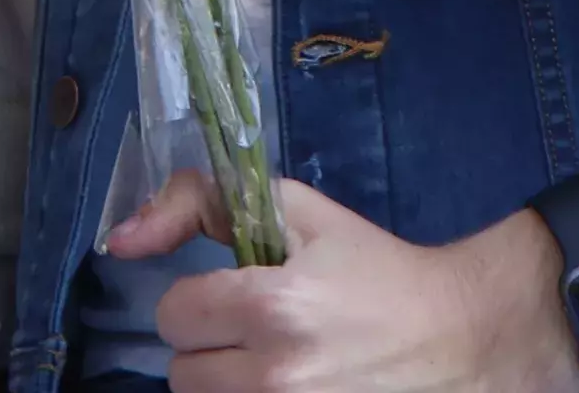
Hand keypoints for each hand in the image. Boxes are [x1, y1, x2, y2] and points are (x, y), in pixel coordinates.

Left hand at [112, 170, 578, 392]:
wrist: (459, 336)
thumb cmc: (373, 269)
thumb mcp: (294, 212)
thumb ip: (198, 203)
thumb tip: (119, 239)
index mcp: (271, 306)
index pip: (173, 316)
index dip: (201, 302)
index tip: (237, 296)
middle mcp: (277, 376)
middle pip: (182, 373)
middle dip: (213, 348)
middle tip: (259, 332)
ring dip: (229, 385)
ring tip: (277, 365)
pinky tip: (293, 388)